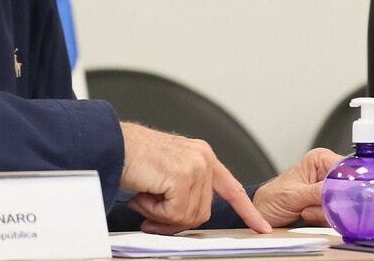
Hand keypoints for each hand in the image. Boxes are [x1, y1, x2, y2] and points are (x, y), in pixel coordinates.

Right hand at [120, 122, 271, 234]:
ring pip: (189, 216)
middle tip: (150, 209)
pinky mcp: (183, 175)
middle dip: (174, 219)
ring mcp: (196, 166)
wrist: (112, 145)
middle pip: (202, 212)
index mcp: (202, 156)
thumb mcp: (167, 175)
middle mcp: (203, 158)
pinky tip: (144, 193)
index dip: (246, 210)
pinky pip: (175, 214)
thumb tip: (183, 221)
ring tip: (146, 194)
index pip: (231, 188)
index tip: (261, 227)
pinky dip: (154, 211)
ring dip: (161, 214)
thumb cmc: (133, 159)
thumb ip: (184, 193)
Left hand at [253, 148, 341, 226]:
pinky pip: (337, 215)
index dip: (346, 183)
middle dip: (330, 202)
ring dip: (324, 213)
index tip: (338, 196)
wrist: (263, 216)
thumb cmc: (272, 198)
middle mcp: (327, 173)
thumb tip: (338, 190)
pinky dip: (323, 220)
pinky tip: (308, 215)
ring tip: (305, 210)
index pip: (345, 168)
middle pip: (347, 189)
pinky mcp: (329, 206)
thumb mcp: (293, 195)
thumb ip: (317, 192)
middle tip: (311, 205)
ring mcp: (329, 191)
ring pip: (344, 205)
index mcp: (320, 160)